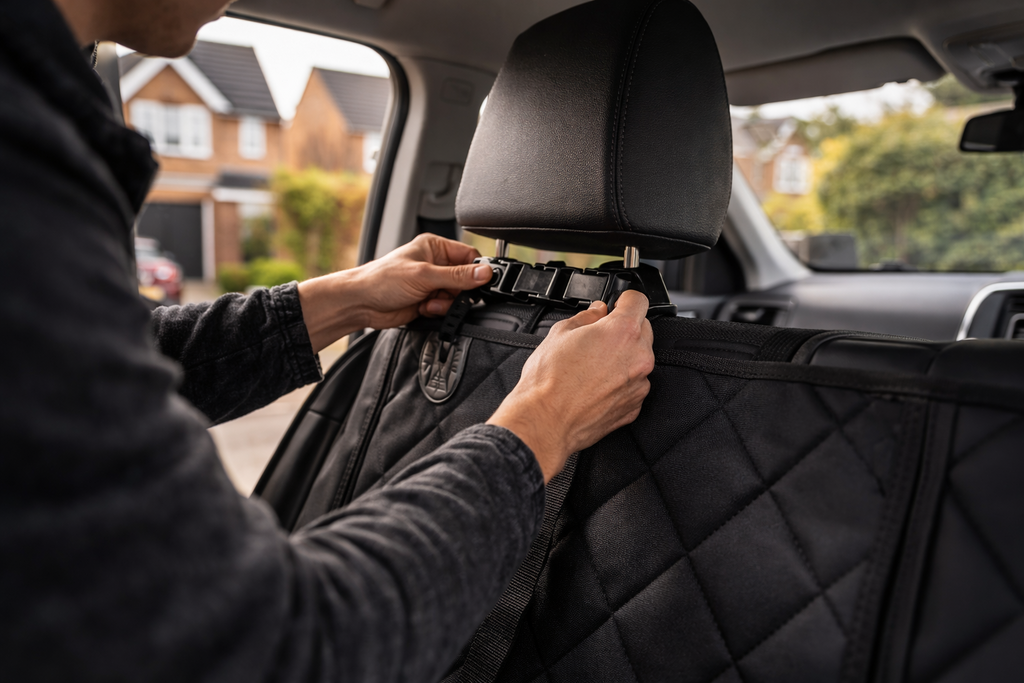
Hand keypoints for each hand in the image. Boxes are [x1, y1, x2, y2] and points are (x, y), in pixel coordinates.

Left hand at [297, 234, 492, 352]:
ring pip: (456, 297)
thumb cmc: (382, 280)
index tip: (480, 283)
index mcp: (435, 247)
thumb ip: (457, 276)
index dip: (476, 271)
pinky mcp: (428, 302)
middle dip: (457, 291)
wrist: (361, 303)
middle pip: (465, 279)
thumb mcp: (425, 275)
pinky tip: (424, 308)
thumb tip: (484, 273)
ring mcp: (431, 284)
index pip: (469, 256)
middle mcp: (435, 264)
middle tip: (446, 294)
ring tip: (430, 302)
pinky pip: (446, 308)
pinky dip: (438, 311)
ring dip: (446, 303)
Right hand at [487, 291, 654, 481]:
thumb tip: (597, 311)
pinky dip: (620, 382)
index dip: (624, 300)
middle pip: (643, 329)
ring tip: (592, 367)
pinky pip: (634, 385)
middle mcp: (638, 357)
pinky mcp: (634, 406)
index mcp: (622, 332)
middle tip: (596, 338)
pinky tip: (596, 386)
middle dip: (624, 329)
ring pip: (639, 359)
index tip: (617, 305)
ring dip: (623, 357)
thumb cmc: (547, 382)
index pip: (639, 300)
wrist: (544, 422)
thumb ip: (586, 317)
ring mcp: (639, 384)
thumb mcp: (559, 334)